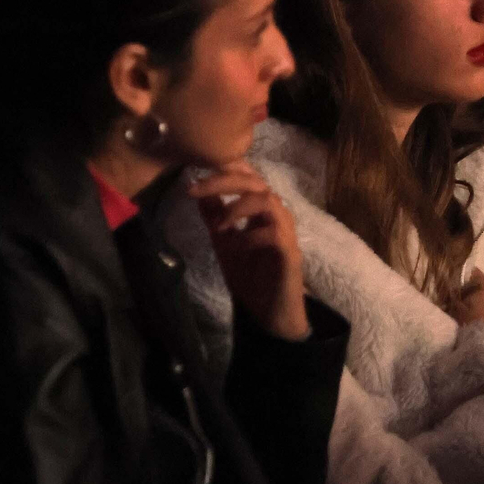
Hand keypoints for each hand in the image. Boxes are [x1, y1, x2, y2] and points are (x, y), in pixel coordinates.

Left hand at [188, 162, 310, 340]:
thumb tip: (199, 191)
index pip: (248, 176)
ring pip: (268, 200)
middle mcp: (276, 215)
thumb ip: (214, 217)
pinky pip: (274, 232)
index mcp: (261, 210)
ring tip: (219, 225)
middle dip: (224, 180)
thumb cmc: (250, 277)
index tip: (194, 173)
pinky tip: (236, 246)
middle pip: (257, 181)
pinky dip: (250, 235)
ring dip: (238, 207)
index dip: (225, 167)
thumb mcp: (223, 243)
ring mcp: (285, 232)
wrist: (268, 315)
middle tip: (197, 189)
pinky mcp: (290, 253)